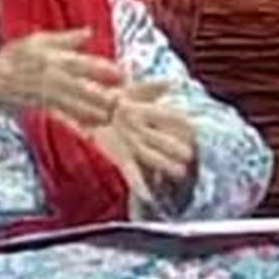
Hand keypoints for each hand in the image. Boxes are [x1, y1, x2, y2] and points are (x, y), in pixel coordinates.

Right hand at [0, 28, 124, 127]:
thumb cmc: (12, 58)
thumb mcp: (37, 41)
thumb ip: (65, 39)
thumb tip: (89, 32)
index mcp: (50, 55)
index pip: (80, 62)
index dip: (101, 69)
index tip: (121, 74)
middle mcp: (48, 73)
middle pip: (78, 85)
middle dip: (100, 93)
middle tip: (121, 100)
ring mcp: (42, 91)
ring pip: (71, 102)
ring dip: (91, 110)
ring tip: (110, 116)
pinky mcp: (38, 105)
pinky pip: (61, 114)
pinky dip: (76, 121)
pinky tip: (91, 128)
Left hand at [75, 80, 198, 202]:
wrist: (86, 109)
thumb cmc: (109, 97)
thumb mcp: (131, 90)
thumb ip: (150, 88)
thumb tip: (173, 83)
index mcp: (150, 115)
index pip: (172, 119)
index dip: (181, 124)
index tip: (193, 128)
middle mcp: (145, 133)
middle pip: (164, 141)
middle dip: (175, 148)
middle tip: (189, 155)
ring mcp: (134, 147)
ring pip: (152, 156)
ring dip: (165, 165)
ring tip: (179, 173)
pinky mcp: (121, 158)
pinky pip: (132, 172)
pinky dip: (139, 184)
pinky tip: (149, 196)